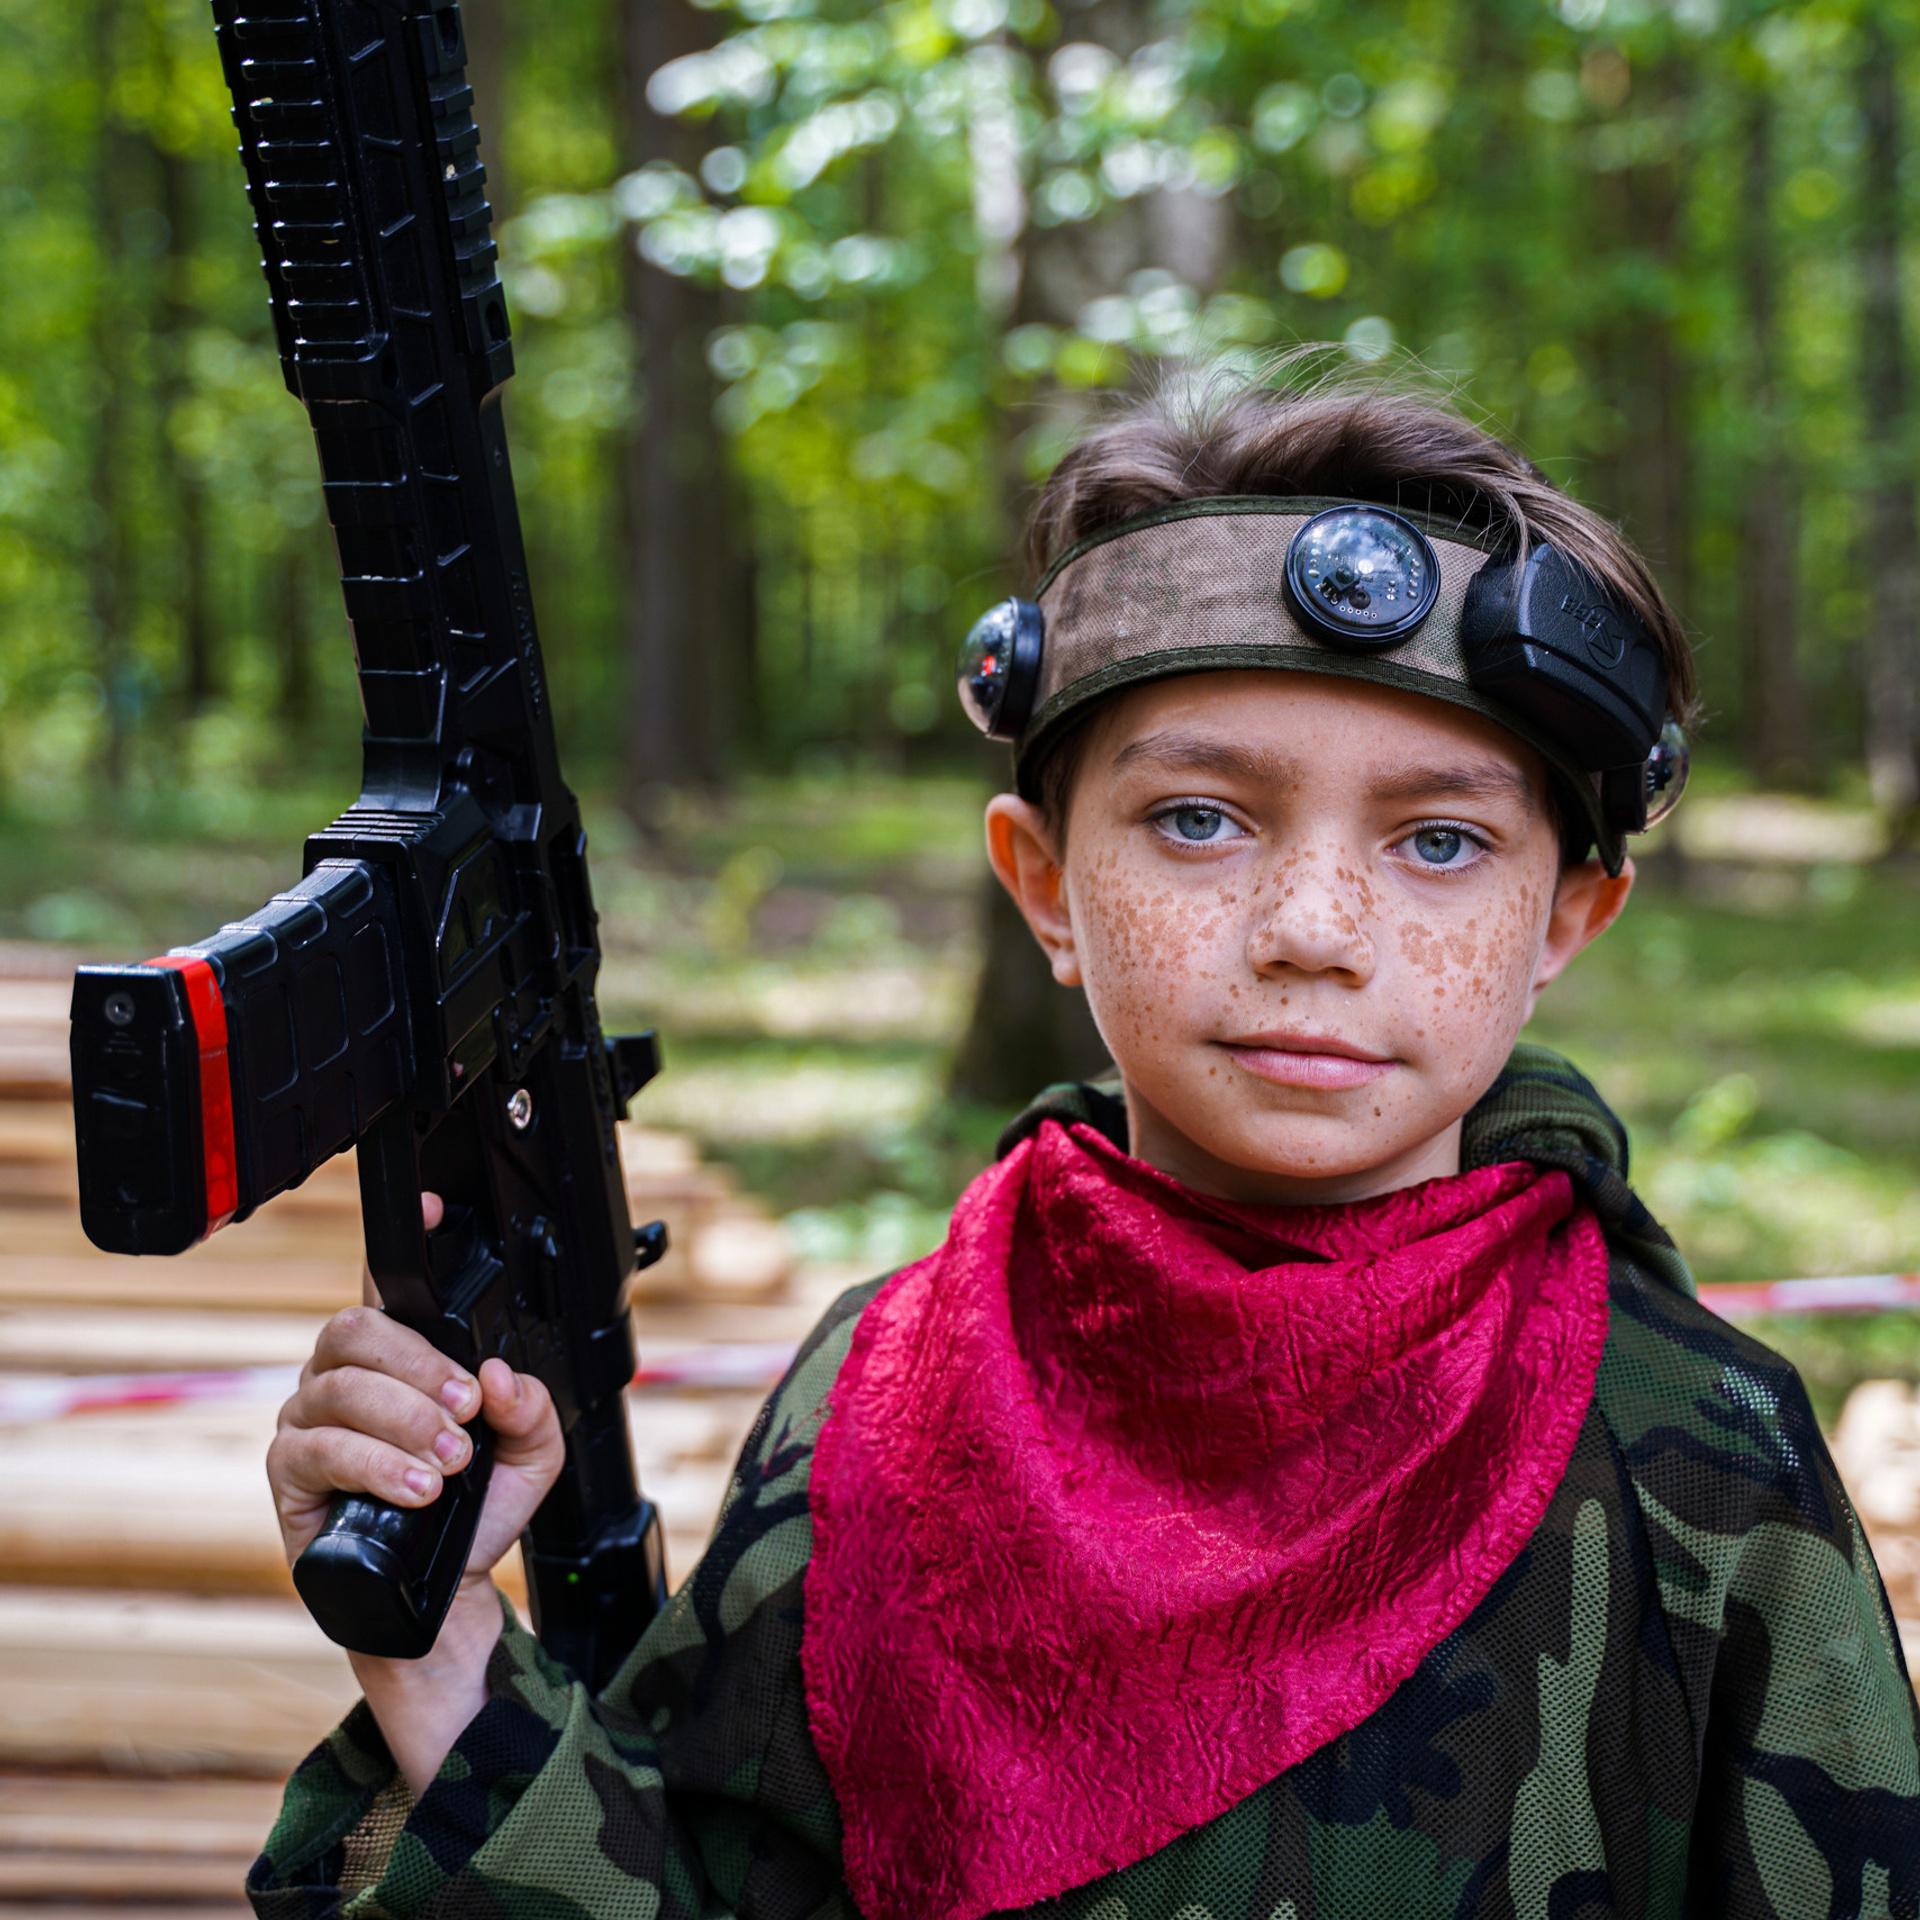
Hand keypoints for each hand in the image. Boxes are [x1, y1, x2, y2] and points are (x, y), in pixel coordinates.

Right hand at [267, 1194, 567, 1791]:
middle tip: (467, 1413)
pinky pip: (319, 1449)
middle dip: (421, 1366)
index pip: (392, 1286)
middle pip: (360, 1329)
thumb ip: (533, 1411)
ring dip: (406, 1422)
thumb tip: (501, 1379)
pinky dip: (375, 1464)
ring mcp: (310, 1420)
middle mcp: (346, 1375)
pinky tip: (415, 1487)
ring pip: (342, 1389)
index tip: (431, 1207)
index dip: (405, 1239)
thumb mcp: (531, 1458)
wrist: (444, 1595)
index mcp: (401, 1356)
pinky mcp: (289, 1475)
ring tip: (451, 1464)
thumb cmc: (476, 1512)